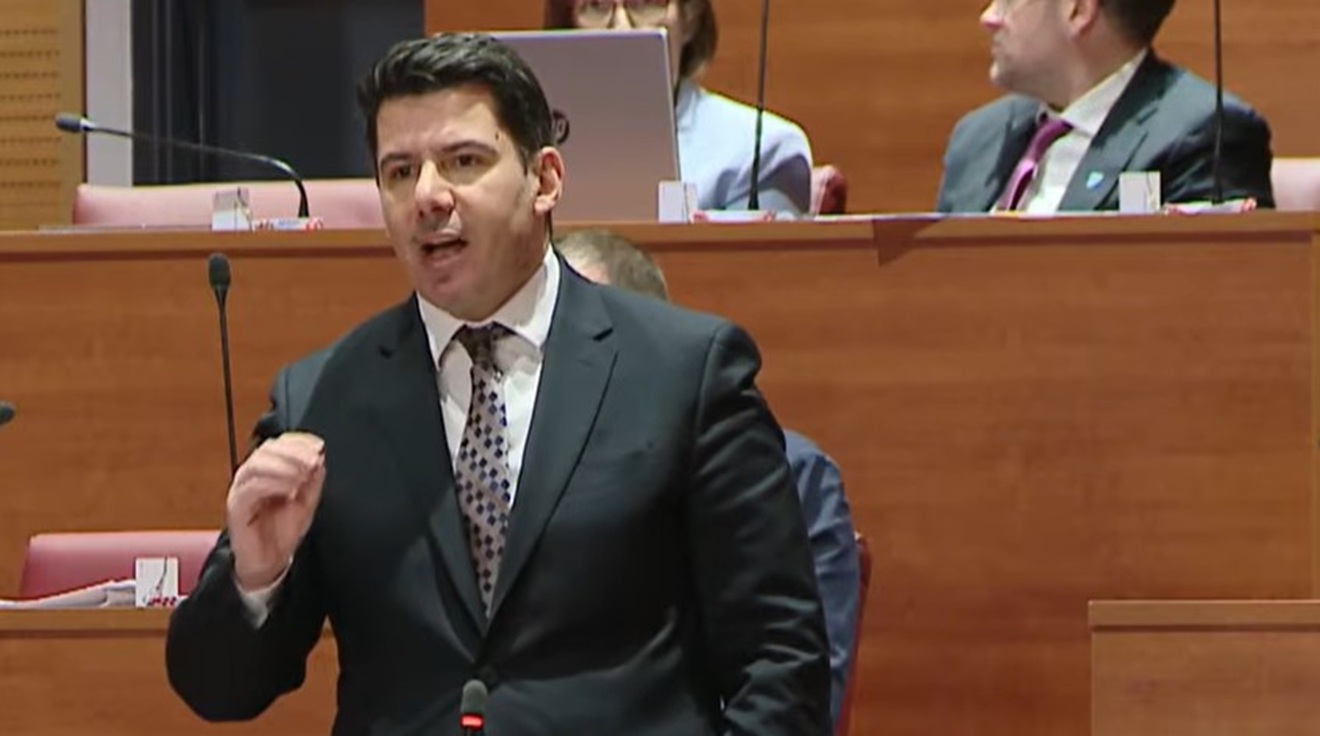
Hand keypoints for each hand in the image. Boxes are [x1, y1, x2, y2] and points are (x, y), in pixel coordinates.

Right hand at [226, 432, 325, 590]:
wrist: (271, 562)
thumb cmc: (283, 531)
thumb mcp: (307, 500)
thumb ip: (312, 478)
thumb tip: (318, 456)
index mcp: (267, 471)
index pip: (278, 445)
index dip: (298, 441)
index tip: (318, 446)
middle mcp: (251, 477)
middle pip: (266, 450)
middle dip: (293, 451)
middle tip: (313, 459)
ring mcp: (241, 491)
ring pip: (255, 465)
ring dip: (284, 465)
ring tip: (304, 473)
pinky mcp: (236, 507)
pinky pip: (250, 489)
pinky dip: (272, 484)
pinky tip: (291, 489)